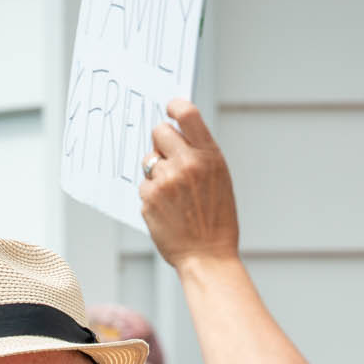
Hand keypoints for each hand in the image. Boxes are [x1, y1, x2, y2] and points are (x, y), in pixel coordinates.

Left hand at [139, 99, 239, 269]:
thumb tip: (178, 134)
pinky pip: (144, 186)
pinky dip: (152, 196)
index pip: (188, 114)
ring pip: (149, 161)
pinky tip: (167, 211)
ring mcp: (165, 181)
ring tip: (174, 195)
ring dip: (157, 173)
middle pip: (160, 131)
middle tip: (168, 157)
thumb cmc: (216, 221)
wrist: (208, 256)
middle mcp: (187, 164)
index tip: (169, 108)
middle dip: (161, 142)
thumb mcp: (219, 180)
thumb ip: (200, 155)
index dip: (175, 106)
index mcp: (209, 156)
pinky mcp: (149, 199)